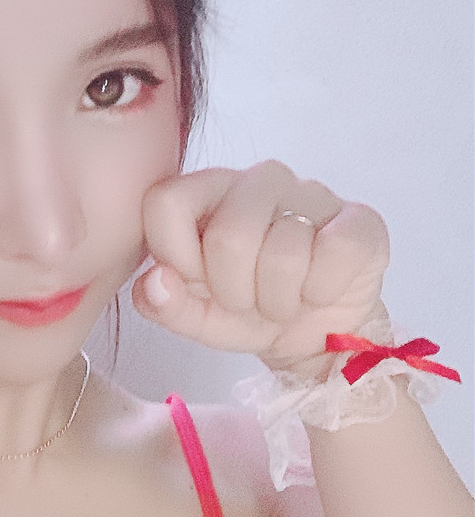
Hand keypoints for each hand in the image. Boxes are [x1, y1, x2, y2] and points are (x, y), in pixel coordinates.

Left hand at [130, 160, 391, 371]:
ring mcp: (312, 192)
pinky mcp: (361, 219)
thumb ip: (162, 302)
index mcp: (208, 191)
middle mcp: (259, 179)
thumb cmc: (249, 312)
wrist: (315, 337)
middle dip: (235, 291)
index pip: (167, 200)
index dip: (177, 254)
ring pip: (282, 254)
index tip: (195, 281)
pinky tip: (319, 290)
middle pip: (228, 236)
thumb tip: (155, 282)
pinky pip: (333, 254)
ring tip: (283, 301)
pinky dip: (320, 291)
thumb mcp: (196, 317)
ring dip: (278, 301)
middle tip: (248, 301)